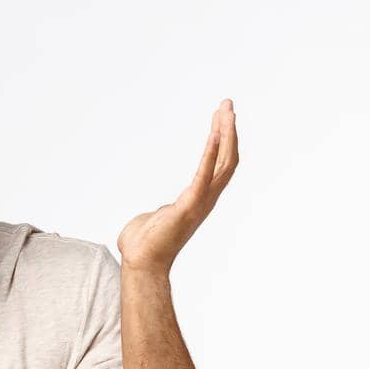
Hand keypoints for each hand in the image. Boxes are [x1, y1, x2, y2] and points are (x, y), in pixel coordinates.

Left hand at [116, 98, 238, 274]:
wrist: (140, 263)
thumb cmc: (143, 245)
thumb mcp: (157, 219)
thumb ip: (161, 213)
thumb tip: (156, 215)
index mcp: (198, 199)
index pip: (219, 165)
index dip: (223, 141)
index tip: (222, 117)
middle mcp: (205, 199)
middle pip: (226, 159)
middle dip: (228, 130)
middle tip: (228, 104)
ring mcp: (199, 203)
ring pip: (223, 164)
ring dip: (226, 135)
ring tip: (226, 111)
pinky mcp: (188, 205)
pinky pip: (204, 174)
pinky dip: (210, 153)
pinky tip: (214, 133)